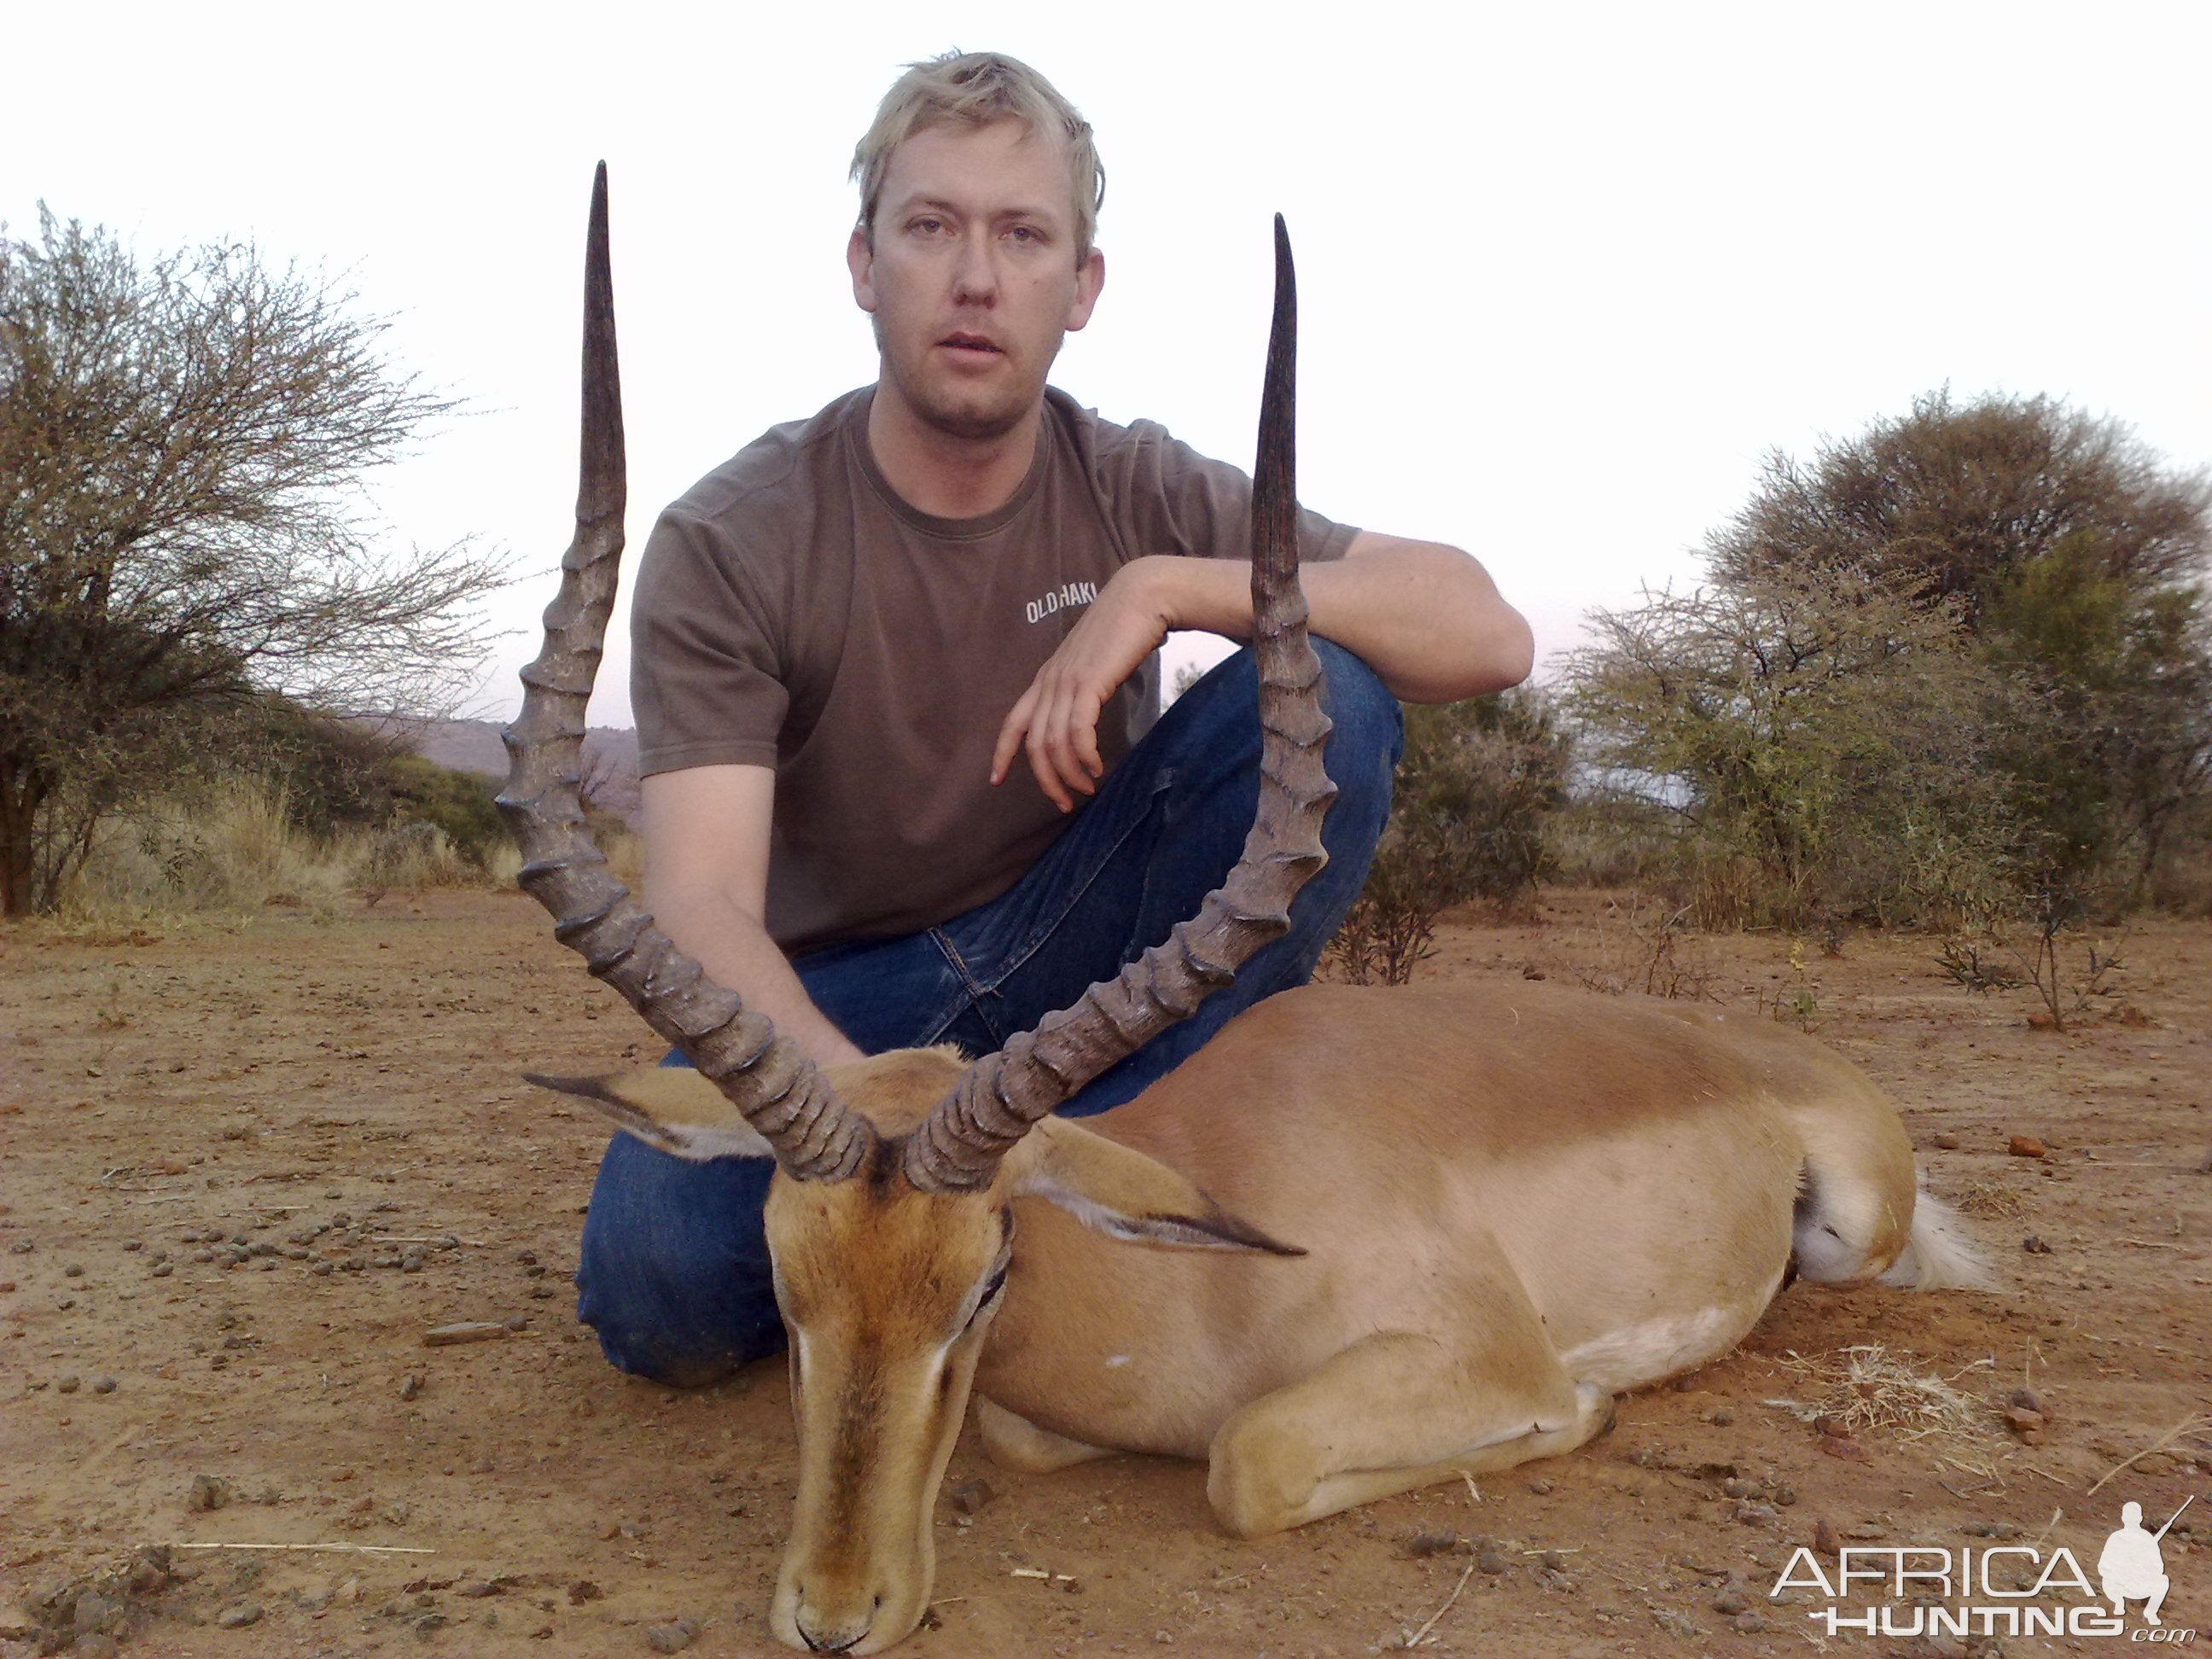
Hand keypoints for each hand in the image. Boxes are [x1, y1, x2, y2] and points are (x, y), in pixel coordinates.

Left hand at [990, 561, 1174, 810]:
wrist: (1141, 598)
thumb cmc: (1124, 630)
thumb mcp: (1094, 662)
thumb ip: (1085, 685)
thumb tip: (1089, 710)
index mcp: (1046, 677)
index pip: (1013, 721)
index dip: (1002, 753)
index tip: (996, 780)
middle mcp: (1049, 682)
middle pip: (1033, 743)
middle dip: (1045, 780)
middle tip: (1063, 804)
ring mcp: (1067, 682)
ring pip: (1053, 743)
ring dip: (1068, 774)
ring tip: (1085, 790)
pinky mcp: (1089, 683)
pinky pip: (1077, 732)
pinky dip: (1084, 757)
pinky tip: (1097, 768)